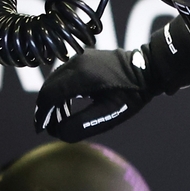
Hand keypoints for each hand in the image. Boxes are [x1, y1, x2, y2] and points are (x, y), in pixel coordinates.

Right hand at [36, 49, 154, 141]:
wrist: (147, 69)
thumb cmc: (132, 94)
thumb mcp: (110, 114)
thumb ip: (83, 124)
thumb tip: (59, 133)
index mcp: (81, 75)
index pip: (49, 95)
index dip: (42, 115)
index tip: (42, 130)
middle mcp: (75, 62)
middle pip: (48, 87)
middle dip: (45, 110)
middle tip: (49, 129)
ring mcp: (78, 57)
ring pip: (54, 81)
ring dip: (52, 101)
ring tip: (59, 120)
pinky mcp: (81, 58)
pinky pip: (63, 76)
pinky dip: (60, 92)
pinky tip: (66, 107)